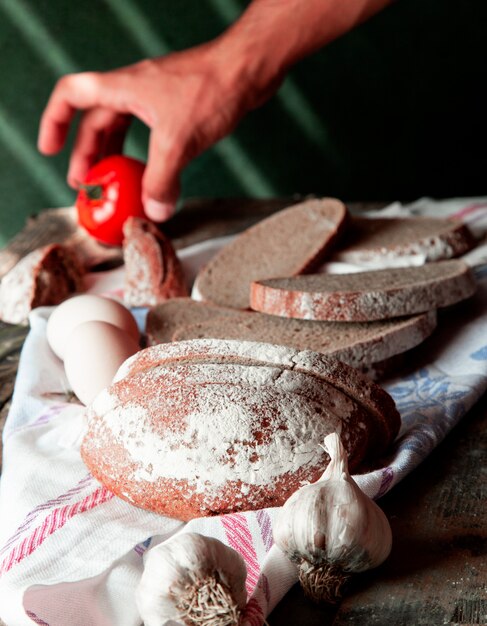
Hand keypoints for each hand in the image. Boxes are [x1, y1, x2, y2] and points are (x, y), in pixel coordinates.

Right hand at [38, 41, 267, 220]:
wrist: (249, 69)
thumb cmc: (212, 89)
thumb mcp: (178, 142)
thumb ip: (161, 180)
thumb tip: (154, 211)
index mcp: (122, 88)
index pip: (72, 96)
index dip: (55, 122)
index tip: (50, 149)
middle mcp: (134, 89)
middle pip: (96, 121)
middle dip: (88, 154)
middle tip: (87, 185)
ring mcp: (156, 97)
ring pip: (124, 128)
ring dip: (115, 156)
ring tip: (114, 183)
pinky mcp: (177, 107)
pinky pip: (149, 134)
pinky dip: (144, 155)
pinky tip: (152, 173)